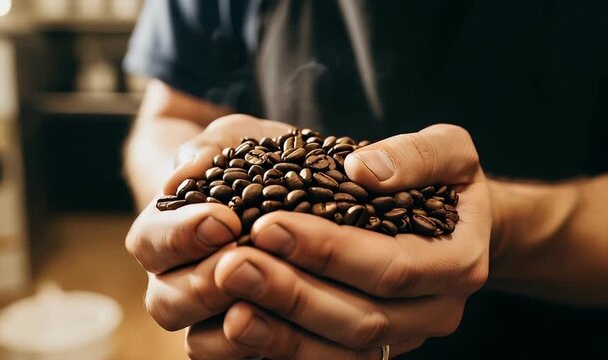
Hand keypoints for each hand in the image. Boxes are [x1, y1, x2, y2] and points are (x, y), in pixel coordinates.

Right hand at [125, 114, 291, 329]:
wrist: (291, 187)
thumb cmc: (256, 158)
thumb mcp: (240, 138)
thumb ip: (211, 145)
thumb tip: (183, 170)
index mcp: (169, 233)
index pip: (150, 242)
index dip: (180, 236)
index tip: (225, 221)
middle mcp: (181, 279)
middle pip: (164, 301)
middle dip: (202, 284)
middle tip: (243, 262)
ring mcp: (212, 314)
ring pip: (196, 340)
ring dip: (229, 321)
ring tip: (270, 298)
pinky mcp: (247, 337)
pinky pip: (235, 358)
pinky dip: (253, 349)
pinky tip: (287, 328)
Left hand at [184, 124, 491, 358]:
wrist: (455, 223)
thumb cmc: (444, 179)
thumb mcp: (448, 151)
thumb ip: (415, 154)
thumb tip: (364, 169)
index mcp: (457, 262)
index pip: (390, 265)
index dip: (329, 250)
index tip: (267, 225)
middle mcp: (435, 311)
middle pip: (362, 319)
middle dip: (292, 294)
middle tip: (229, 266)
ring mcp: (405, 336)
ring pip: (342, 351)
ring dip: (281, 333)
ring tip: (227, 308)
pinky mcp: (375, 348)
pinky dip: (285, 351)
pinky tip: (239, 330)